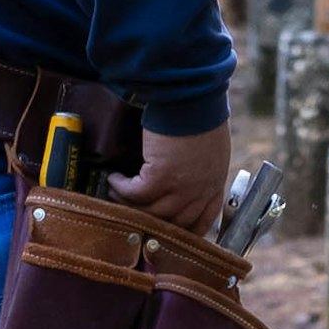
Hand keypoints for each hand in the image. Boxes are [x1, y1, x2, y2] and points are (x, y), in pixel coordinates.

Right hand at [110, 117, 233, 231]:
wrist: (190, 95)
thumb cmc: (200, 112)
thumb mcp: (211, 147)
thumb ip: (201, 169)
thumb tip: (184, 178)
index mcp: (214, 182)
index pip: (203, 220)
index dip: (184, 231)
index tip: (167, 232)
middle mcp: (200, 190)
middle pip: (174, 224)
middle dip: (151, 223)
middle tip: (131, 217)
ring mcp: (181, 187)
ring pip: (150, 214)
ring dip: (129, 206)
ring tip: (116, 195)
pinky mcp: (160, 176)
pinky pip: (134, 194)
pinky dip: (121, 189)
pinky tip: (114, 179)